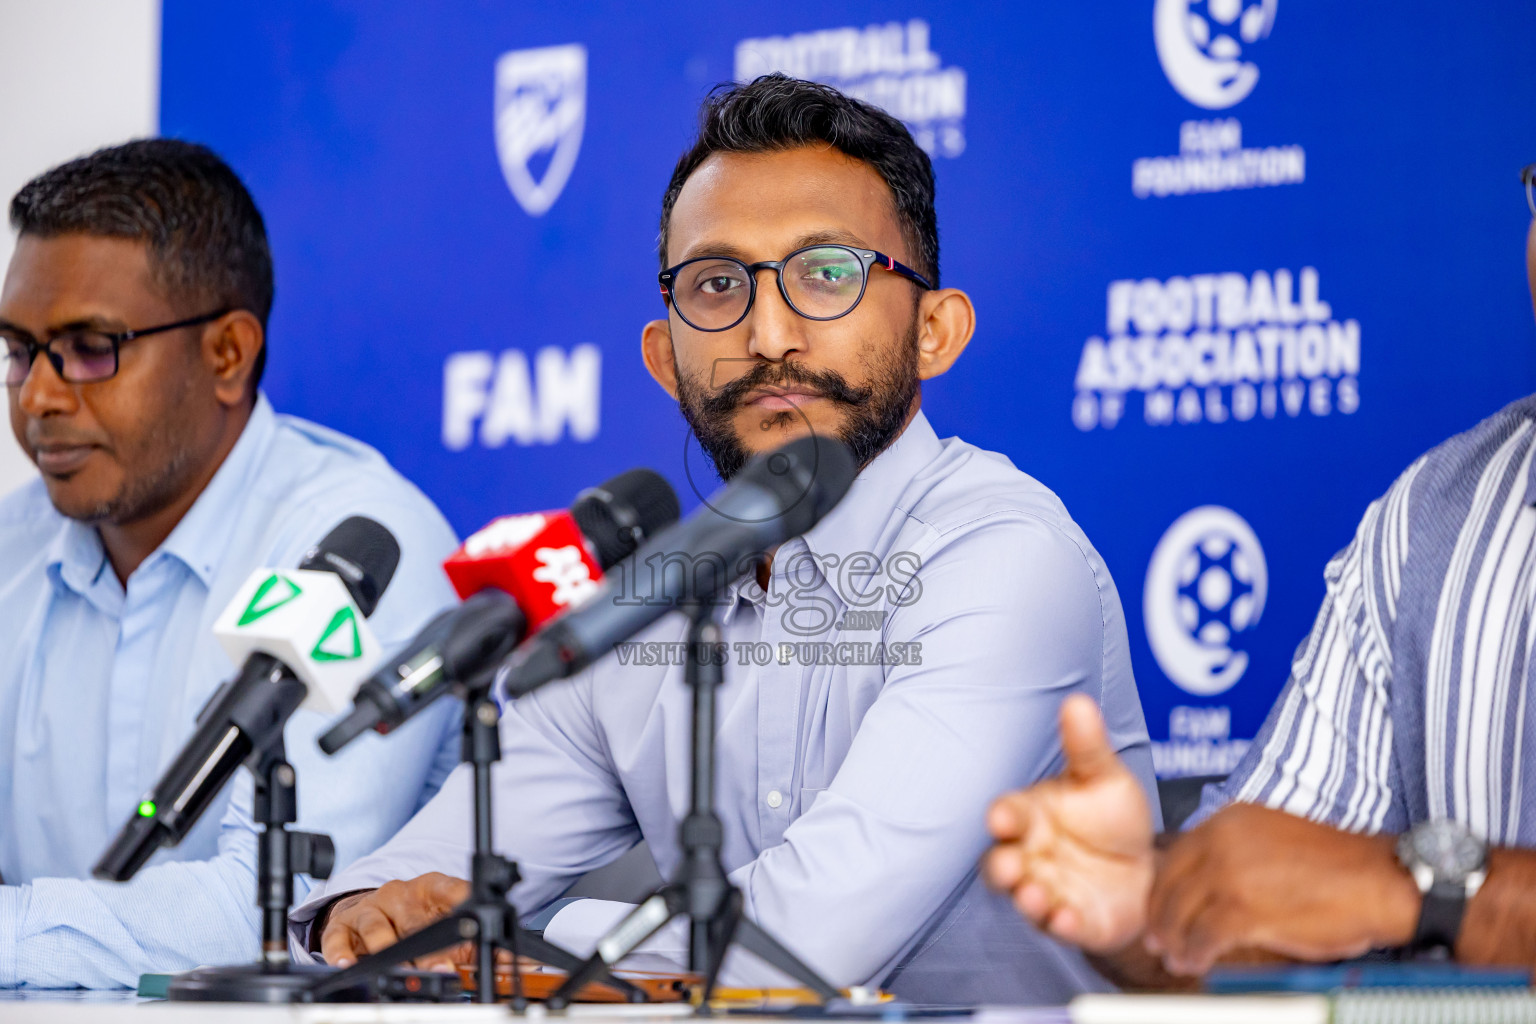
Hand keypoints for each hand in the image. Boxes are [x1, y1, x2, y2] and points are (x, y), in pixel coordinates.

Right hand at [319, 872, 470, 969]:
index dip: (463, 901)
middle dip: (429, 949)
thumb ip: (483, 947)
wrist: (373, 914)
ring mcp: (371, 907)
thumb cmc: (417, 924)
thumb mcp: (453, 933)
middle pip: (415, 920)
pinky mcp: (344, 924)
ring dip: (389, 951)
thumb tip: (521, 964)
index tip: (476, 914)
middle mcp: (400, 894)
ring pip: (377, 927)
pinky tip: (349, 964)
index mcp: (432, 889)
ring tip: (399, 971)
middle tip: (442, 969)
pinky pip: (339, 937)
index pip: (452, 888)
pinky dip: (342, 952)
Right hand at [983, 694, 1154, 952]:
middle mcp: (1031, 856)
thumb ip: (1087, 747)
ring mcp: (1049, 890)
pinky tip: (1068, 916)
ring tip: (1035, 895)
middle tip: (1008, 866)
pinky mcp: (1074, 922)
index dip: (1002, 817)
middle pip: (1000, 863)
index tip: (1001, 818)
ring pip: (1024, 898)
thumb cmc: (1111, 820)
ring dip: (1026, 898)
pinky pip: (1060, 927)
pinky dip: (1060, 924)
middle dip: (1000, 867)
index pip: (1008, 814)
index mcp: (1033, 817)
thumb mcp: (1105, 779)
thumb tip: (1078, 702)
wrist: (1145, 870)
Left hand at [1145, 803, 1418, 974]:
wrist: (1379, 880)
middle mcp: (1223, 839)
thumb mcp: (1273, 840)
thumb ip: (1235, 853)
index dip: (1164, 886)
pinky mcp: (1244, 906)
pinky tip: (1195, 963)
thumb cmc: (1338, 867)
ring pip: (1182, 911)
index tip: (1159, 905)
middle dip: (1160, 915)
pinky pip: (1203, 935)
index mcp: (1230, 819)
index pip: (1177, 853)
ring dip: (1174, 940)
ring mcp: (1231, 872)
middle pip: (1171, 882)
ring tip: (1175, 958)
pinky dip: (1195, 953)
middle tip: (1157, 938)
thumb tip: (1205, 883)